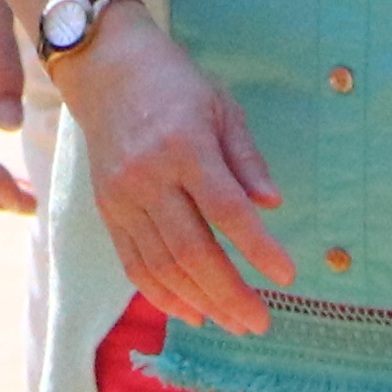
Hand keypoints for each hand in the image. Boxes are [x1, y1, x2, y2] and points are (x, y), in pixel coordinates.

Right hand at [66, 8, 292, 332]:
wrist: (104, 67)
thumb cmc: (173, 82)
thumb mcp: (221, 106)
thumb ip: (246, 159)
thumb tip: (273, 206)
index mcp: (185, 145)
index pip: (226, 210)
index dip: (258, 248)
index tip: (288, 276)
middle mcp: (149, 176)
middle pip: (191, 250)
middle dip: (230, 293)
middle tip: (261, 323)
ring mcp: (122, 197)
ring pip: (162, 265)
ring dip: (200, 302)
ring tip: (233, 324)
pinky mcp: (106, 210)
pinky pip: (133, 263)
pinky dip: (161, 294)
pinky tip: (191, 312)